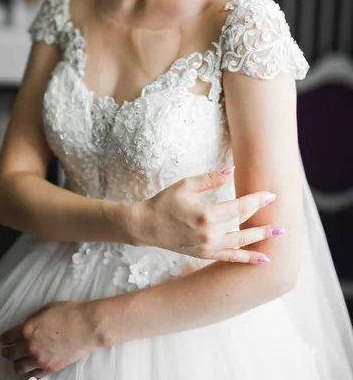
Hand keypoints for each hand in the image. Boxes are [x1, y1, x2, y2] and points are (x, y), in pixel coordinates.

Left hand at [0, 301, 96, 378]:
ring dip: (17, 362)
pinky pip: (33, 375)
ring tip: (20, 359)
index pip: (6, 338)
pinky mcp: (50, 368)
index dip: (5, 338)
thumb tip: (26, 325)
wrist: (87, 326)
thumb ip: (33, 318)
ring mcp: (40, 359)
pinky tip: (33, 366)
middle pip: (9, 354)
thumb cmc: (70, 313)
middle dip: (7, 351)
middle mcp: (30, 346)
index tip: (6, 339)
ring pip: (18, 368)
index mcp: (27, 329)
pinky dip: (30, 371)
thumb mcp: (47, 308)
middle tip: (9, 349)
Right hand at [131, 167, 282, 263]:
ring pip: (241, 243)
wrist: (146, 227)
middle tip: (282, 217)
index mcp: (206, 213)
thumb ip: (210, 178)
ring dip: (261, 239)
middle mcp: (210, 233)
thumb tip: (232, 170)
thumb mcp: (186, 185)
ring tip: (279, 235)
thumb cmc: (165, 202)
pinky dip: (248, 259)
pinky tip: (263, 259)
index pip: (239, 206)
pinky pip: (231, 258)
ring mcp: (208, 247)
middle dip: (264, 220)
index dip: (257, 200)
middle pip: (244, 224)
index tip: (271, 195)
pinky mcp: (205, 254)